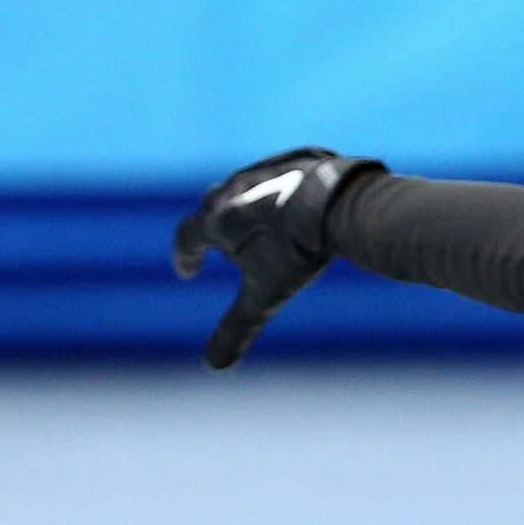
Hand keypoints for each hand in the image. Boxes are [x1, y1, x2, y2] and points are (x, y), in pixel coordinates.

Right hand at [171, 148, 382, 367]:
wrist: (339, 205)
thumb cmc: (296, 252)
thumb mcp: (265, 295)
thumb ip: (238, 327)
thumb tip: (213, 364)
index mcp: (217, 219)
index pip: (187, 235)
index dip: (184, 255)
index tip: (188, 272)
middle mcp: (233, 189)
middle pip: (211, 206)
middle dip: (212, 228)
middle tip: (221, 248)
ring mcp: (265, 171)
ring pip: (244, 187)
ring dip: (243, 206)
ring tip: (256, 227)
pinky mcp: (297, 160)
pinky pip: (279, 175)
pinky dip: (278, 192)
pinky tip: (293, 206)